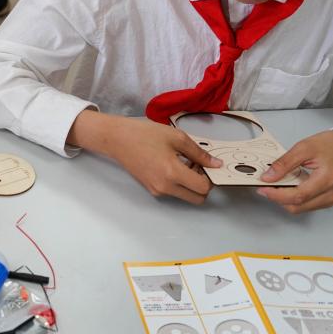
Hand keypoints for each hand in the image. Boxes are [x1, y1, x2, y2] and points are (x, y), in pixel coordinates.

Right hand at [69, 111, 221, 204]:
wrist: (117, 139)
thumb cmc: (144, 134)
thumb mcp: (176, 137)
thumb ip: (199, 152)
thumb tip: (215, 163)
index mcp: (172, 173)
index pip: (203, 188)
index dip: (210, 177)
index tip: (208, 165)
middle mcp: (165, 187)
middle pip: (197, 198)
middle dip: (203, 185)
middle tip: (199, 166)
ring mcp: (158, 190)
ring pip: (186, 195)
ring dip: (191, 184)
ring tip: (183, 162)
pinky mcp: (151, 189)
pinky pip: (173, 192)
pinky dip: (179, 183)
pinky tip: (172, 165)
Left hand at [257, 130, 332, 212]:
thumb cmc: (332, 145)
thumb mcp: (304, 147)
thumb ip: (284, 163)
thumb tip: (268, 177)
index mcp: (327, 179)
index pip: (297, 196)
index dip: (276, 195)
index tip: (262, 188)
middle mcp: (331, 194)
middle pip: (297, 206)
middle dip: (278, 198)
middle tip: (265, 185)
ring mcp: (330, 199)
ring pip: (300, 208)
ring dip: (285, 199)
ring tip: (276, 184)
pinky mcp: (328, 200)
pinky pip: (306, 205)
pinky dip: (293, 198)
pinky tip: (288, 186)